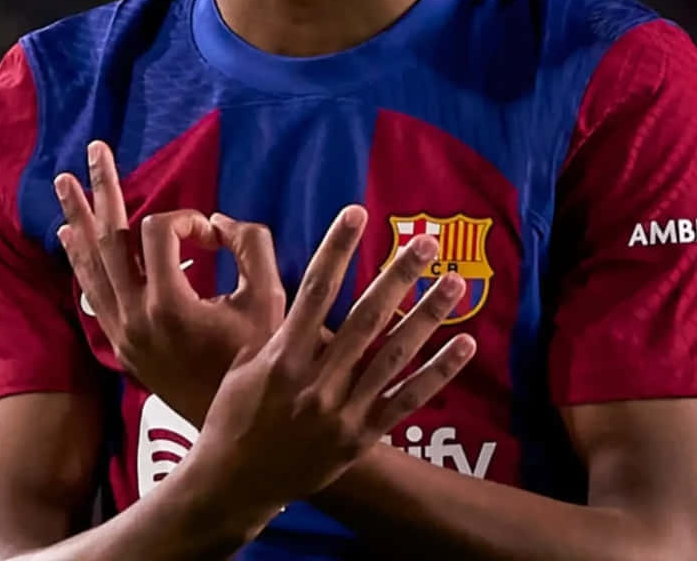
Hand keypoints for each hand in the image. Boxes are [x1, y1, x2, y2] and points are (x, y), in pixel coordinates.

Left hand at [54, 141, 283, 422]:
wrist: (243, 423)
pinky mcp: (123, 346)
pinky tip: (72, 240)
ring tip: (65, 185)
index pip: (158, 232)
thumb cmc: (261, 359)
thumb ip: (249, 244)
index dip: (187, 219)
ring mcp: (123, 334)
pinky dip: (82, 263)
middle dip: (102, 191)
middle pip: (108, 239)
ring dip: (80, 222)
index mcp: (168, 305)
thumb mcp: (268, 297)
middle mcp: (135, 318)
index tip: (215, 237)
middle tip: (92, 151)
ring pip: (92, 266)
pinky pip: (93, 294)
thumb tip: (217, 221)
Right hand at [184, 205, 476, 517]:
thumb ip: (273, 331)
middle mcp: (315, 381)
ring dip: (426, 315)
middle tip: (426, 241)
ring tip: (454, 282)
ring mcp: (341, 411)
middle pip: (365, 317)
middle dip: (397, 275)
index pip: (314, 290)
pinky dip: (438, 373)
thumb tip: (297, 294)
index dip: (336, 248)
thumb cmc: (231, 418)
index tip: (356, 213)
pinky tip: (464, 345)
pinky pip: (407, 400)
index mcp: (282, 356)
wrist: (233, 484)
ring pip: (393, 355)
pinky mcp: (361, 436)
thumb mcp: (242, 367)